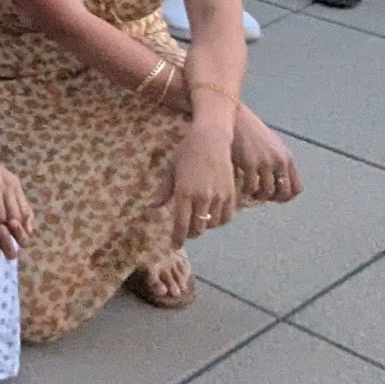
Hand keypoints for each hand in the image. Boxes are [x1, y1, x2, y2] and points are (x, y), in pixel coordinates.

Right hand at [0, 142, 32, 258]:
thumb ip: (6, 192)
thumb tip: (10, 216)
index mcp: (14, 183)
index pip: (26, 210)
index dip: (24, 228)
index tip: (18, 239)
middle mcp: (8, 185)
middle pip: (16, 217)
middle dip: (11, 234)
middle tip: (4, 246)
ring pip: (2, 218)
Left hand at [157, 121, 239, 242]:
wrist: (211, 138)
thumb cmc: (187, 151)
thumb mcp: (171, 169)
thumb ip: (165, 190)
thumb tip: (154, 207)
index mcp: (184, 192)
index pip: (181, 224)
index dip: (178, 238)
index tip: (174, 245)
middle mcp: (202, 197)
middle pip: (197, 228)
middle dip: (190, 233)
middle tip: (186, 232)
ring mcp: (218, 197)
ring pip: (212, 224)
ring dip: (204, 227)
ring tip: (199, 221)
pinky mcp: (231, 194)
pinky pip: (226, 217)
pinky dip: (219, 221)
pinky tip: (213, 217)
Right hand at [230, 105, 302, 203]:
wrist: (233, 116)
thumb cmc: (249, 130)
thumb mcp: (270, 144)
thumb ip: (276, 162)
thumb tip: (276, 183)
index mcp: (286, 157)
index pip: (296, 188)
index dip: (286, 196)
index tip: (274, 196)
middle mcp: (279, 161)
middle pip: (283, 193)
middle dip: (272, 198)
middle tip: (261, 195)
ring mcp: (265, 162)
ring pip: (267, 192)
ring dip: (258, 195)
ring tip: (249, 191)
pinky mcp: (249, 163)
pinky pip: (251, 187)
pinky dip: (246, 190)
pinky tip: (240, 185)